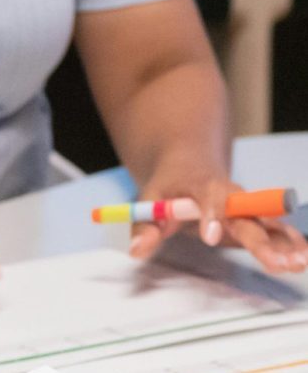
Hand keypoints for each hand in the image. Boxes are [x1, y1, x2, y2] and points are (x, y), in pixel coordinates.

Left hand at [129, 164, 307, 274]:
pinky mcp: (254, 221)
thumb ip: (145, 226)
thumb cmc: (169, 186)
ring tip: (298, 264)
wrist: (188, 165)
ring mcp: (246, 209)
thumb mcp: (149, 200)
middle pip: (248, 217)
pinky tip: (302, 259)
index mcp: (202, 185)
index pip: (210, 197)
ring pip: (267, 224)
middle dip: (262, 240)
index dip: (212, 215)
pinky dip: (290, 243)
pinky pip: (275, 231)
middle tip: (275, 262)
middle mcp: (231, 196)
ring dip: (284, 244)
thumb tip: (137, 251)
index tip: (210, 238)